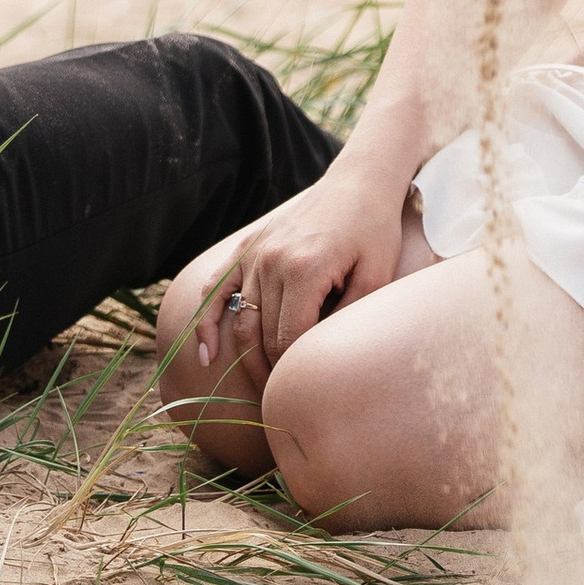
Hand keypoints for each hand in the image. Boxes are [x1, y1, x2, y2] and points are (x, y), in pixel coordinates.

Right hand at [202, 157, 408, 371]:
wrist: (358, 182)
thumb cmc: (374, 230)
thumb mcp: (378, 274)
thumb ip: (352, 315)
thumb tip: (326, 358)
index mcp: (305, 270)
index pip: (288, 339)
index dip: (292, 372)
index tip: (301, 391)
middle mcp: (272, 261)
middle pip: (261, 334)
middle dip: (268, 372)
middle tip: (279, 401)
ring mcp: (255, 253)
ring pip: (240, 318)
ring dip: (242, 357)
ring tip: (252, 390)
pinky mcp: (248, 247)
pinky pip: (217, 288)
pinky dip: (206, 320)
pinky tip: (206, 352)